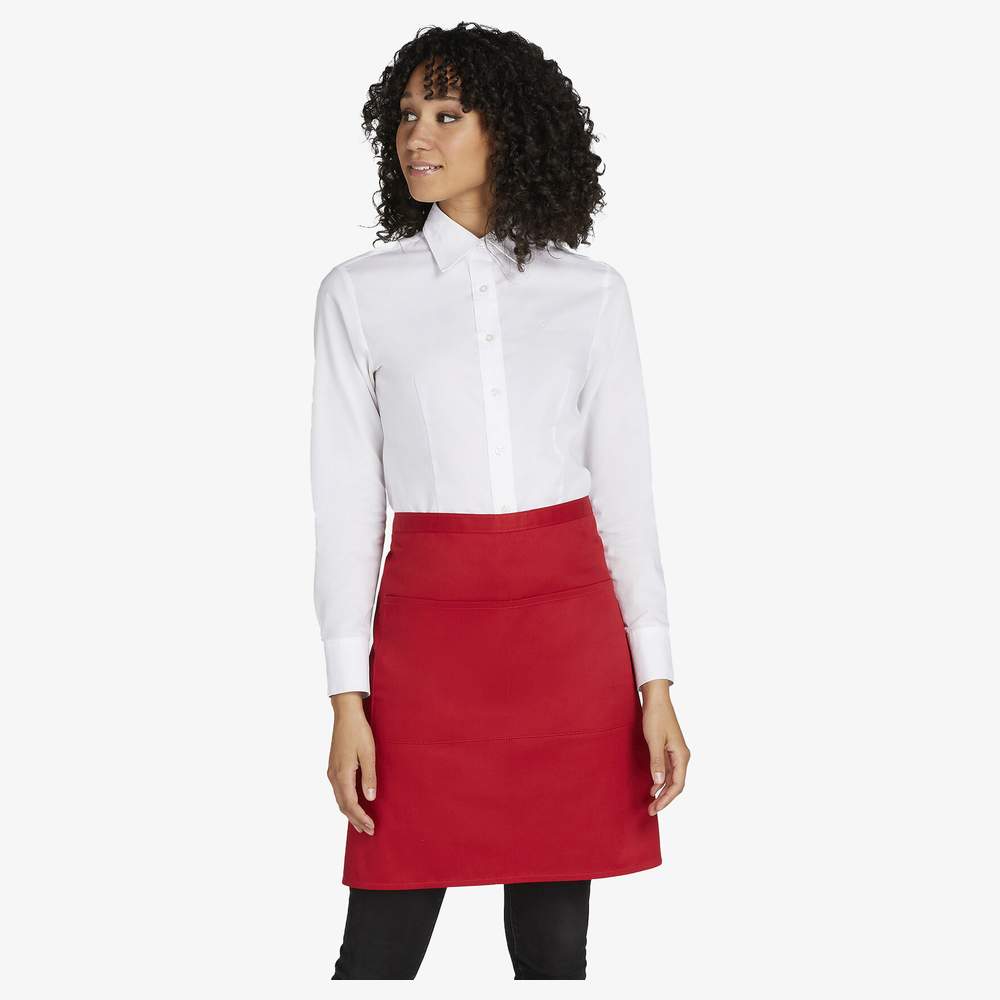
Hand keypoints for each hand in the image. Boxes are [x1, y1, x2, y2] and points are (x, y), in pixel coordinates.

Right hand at [328, 693, 376, 835]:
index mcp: (342, 773)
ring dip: (350, 813)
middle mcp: (334, 775)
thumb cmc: (358, 731)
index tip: (370, 827)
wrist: (345, 714)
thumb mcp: (369, 753)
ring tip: (360, 824)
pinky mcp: (333, 767)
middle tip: (368, 831)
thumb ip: (369, 776)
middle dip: (355, 820)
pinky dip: (345, 802)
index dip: (360, 817)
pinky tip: (352, 804)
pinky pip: (338, 791)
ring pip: (339, 799)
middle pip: (343, 805)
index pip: (350, 804)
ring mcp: (332, 771)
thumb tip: (370, 798)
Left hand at [639, 680, 689, 814]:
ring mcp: (676, 753)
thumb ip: (657, 762)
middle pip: (677, 784)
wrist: (656, 699)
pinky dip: (661, 781)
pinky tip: (653, 788)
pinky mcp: (669, 750)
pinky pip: (668, 771)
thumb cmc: (656, 717)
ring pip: (673, 779)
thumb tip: (659, 783)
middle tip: (651, 811)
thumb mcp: (654, 740)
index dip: (667, 799)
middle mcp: (682, 756)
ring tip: (652, 803)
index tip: (656, 808)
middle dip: (665, 799)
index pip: (678, 784)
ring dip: (663, 792)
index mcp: (681, 755)